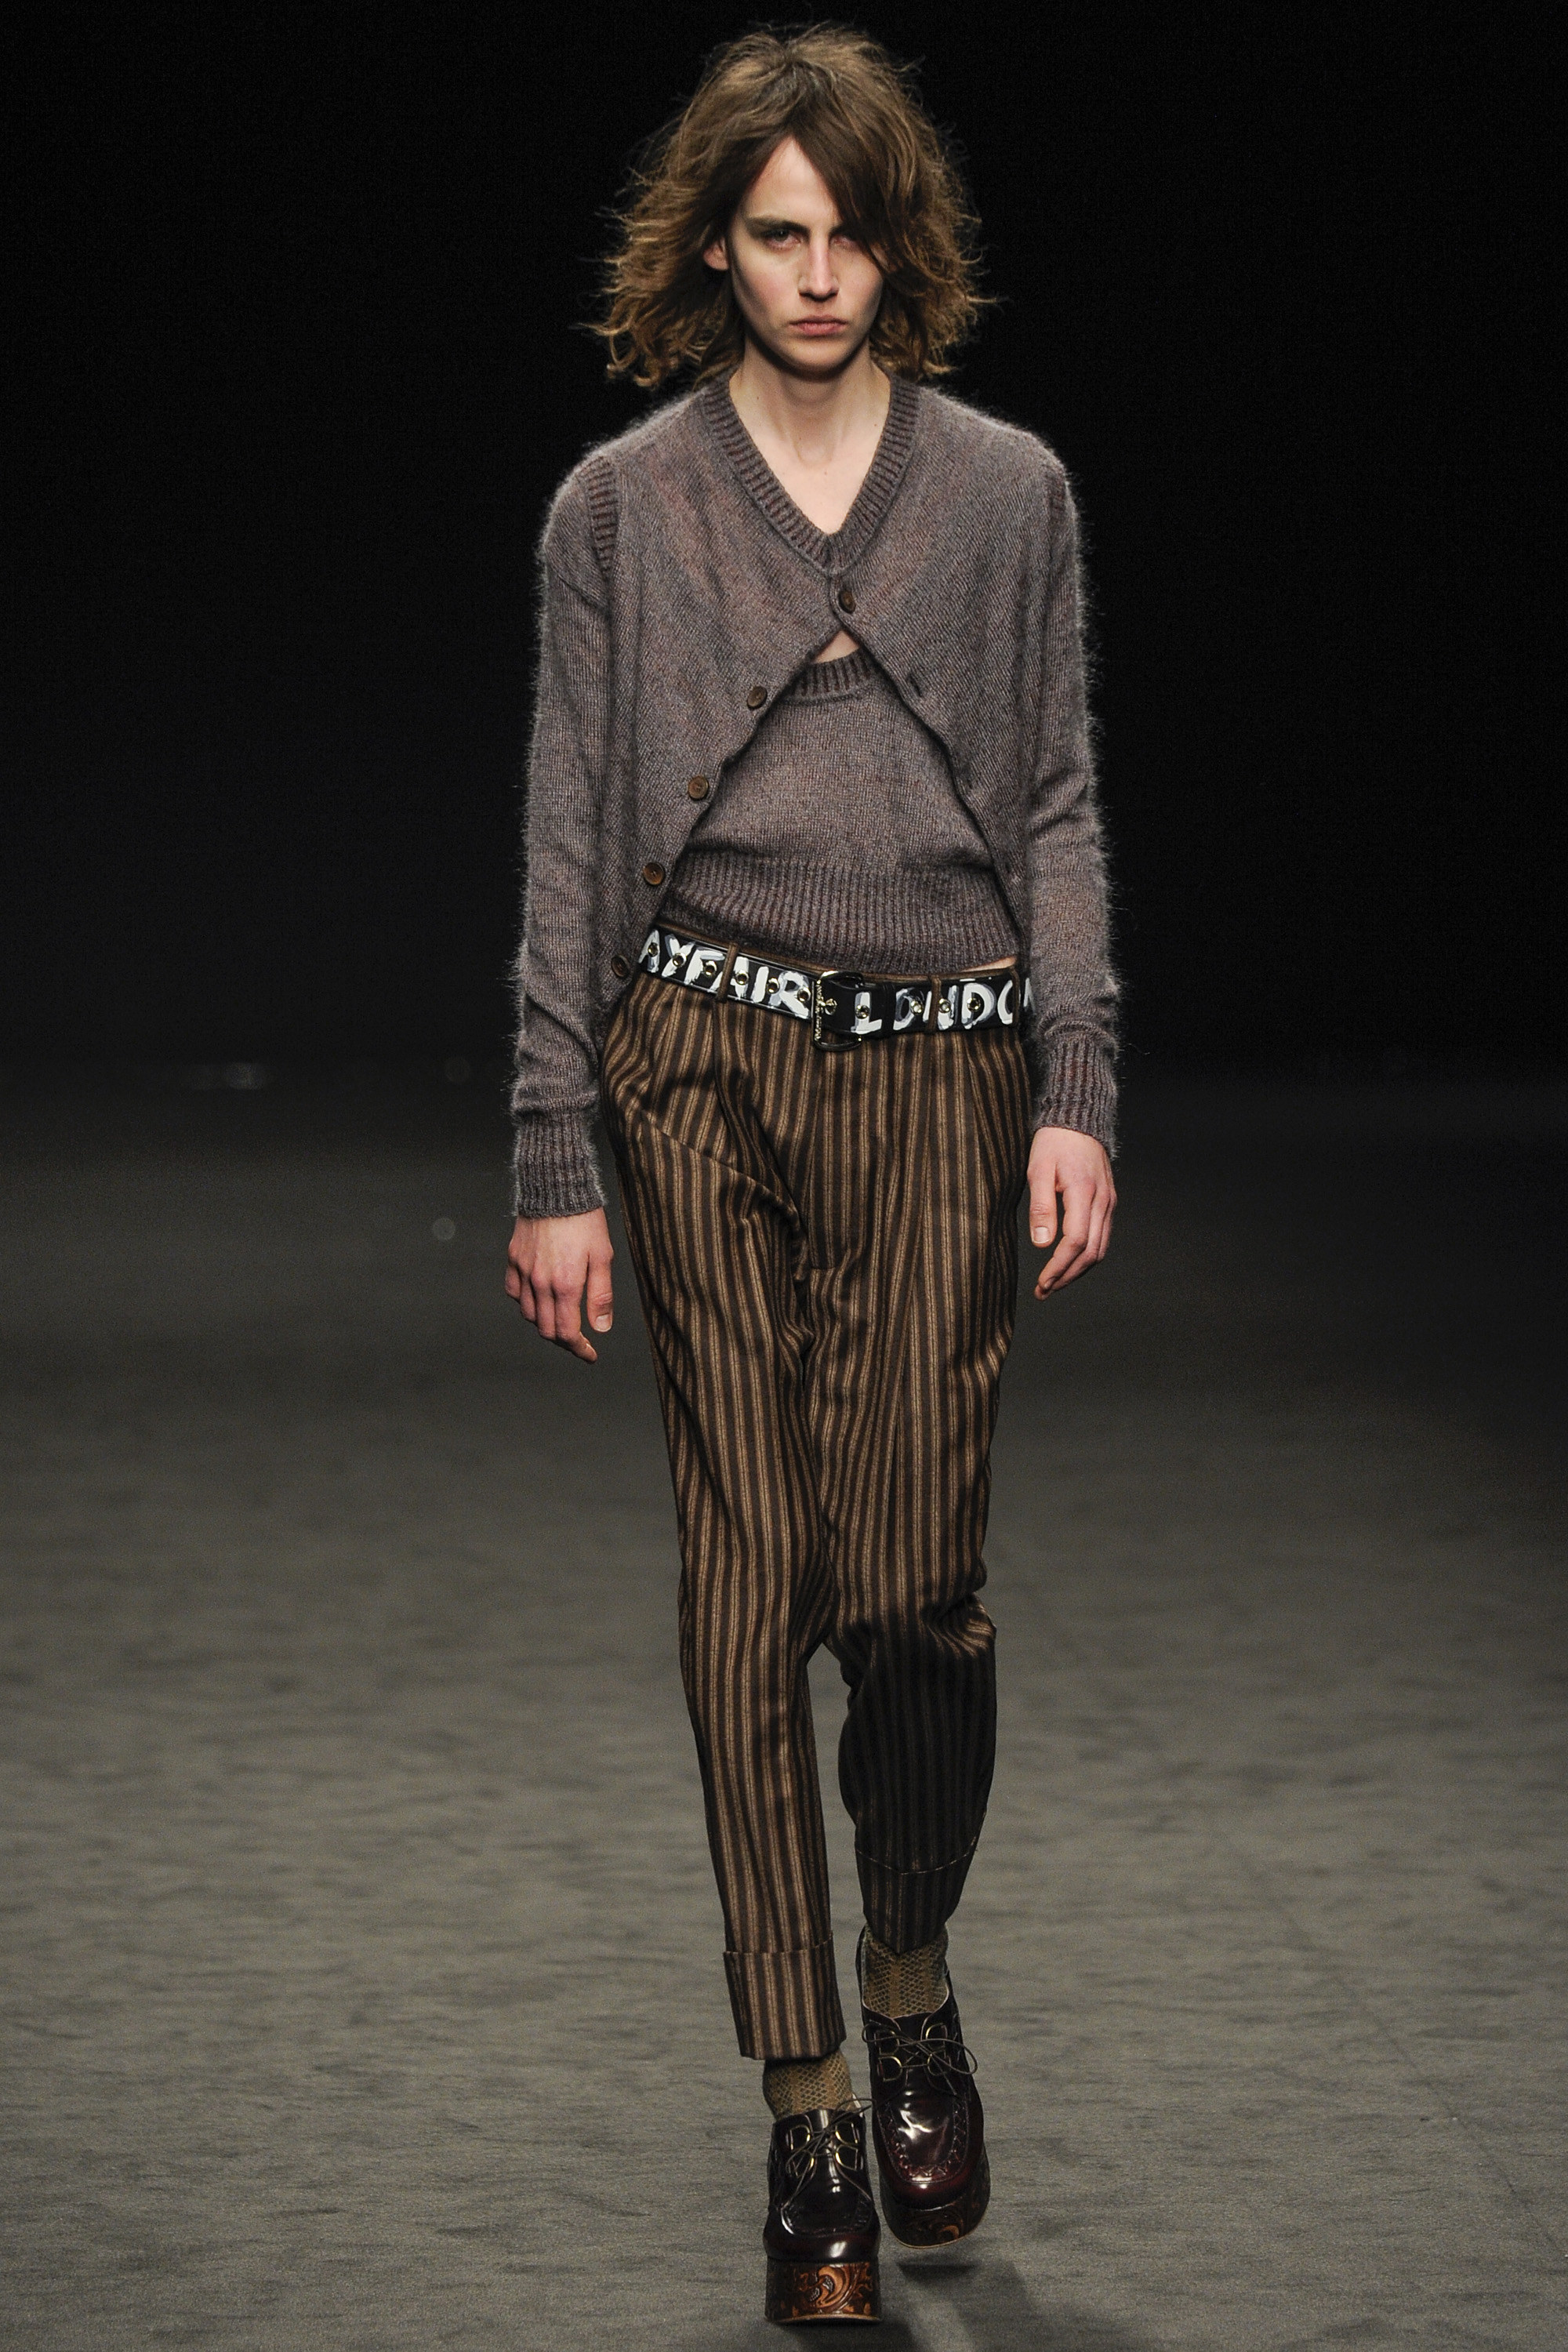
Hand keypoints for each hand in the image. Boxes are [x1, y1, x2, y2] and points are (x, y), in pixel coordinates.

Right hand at [505, 1209, 614, 1362]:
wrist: (555, 1188)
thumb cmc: (584, 1220)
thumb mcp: (602, 1256)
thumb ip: (601, 1294)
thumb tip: (600, 1328)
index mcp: (564, 1284)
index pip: (567, 1333)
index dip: (579, 1349)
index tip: (590, 1355)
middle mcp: (540, 1283)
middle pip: (546, 1330)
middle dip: (564, 1341)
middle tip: (579, 1341)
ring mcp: (523, 1271)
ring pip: (529, 1315)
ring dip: (545, 1323)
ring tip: (562, 1319)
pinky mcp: (513, 1259)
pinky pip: (514, 1292)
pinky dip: (526, 1303)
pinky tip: (539, 1298)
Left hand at [1028, 1127, 1114, 1298]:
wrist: (1078, 1121)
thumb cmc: (1054, 1143)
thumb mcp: (1038, 1170)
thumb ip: (1041, 1207)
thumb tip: (1042, 1243)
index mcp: (1083, 1192)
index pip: (1075, 1242)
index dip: (1059, 1267)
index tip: (1042, 1283)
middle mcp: (1102, 1201)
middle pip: (1091, 1253)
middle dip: (1067, 1276)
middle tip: (1044, 1291)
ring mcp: (1109, 1202)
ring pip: (1100, 1249)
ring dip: (1078, 1270)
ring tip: (1054, 1283)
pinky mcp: (1109, 1202)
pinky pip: (1102, 1237)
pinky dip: (1087, 1256)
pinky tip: (1069, 1262)